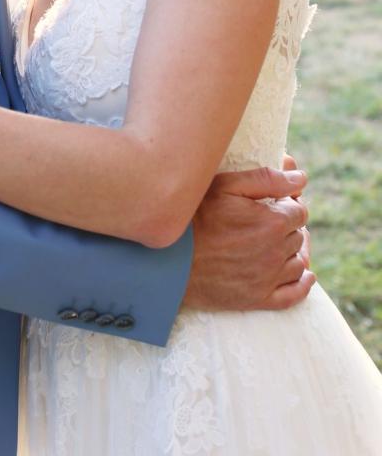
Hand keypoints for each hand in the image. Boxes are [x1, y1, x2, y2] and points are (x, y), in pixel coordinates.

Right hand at [184, 165, 315, 311]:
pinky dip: (303, 284)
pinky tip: (305, 276)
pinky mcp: (259, 299)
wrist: (171, 259)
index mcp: (272, 222)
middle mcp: (276, 252)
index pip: (299, 211)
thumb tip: (301, 176)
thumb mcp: (225, 186)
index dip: (287, 204)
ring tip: (275, 243)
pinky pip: (294, 295)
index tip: (273, 204)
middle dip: (287, 226)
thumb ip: (266, 178)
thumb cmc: (196, 217)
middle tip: (266, 221)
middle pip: (298, 235)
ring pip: (299, 262)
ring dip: (292, 251)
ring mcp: (269, 278)